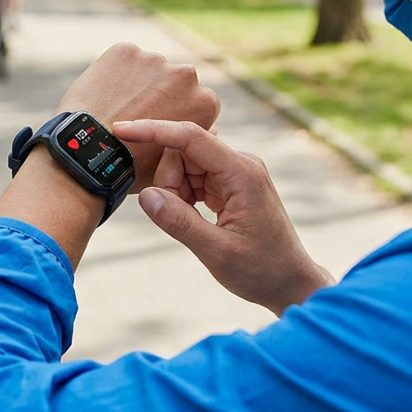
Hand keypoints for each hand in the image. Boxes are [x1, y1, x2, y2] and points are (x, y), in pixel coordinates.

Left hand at [57, 43, 219, 190]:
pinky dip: (113, 72)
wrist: (91, 152)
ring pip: (147, 69)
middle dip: (160, 93)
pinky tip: (103, 96)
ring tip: (116, 108)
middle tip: (136, 115)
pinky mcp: (125, 50)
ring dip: (137, 82)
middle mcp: (186, 75)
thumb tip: (211, 125)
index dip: (177, 112)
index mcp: (205, 101)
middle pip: (174, 81)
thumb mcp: (174, 160)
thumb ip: (193, 138)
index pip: (196, 100)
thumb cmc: (133, 166)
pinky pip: (121, 60)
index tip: (159, 123)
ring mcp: (155, 59)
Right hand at [112, 119, 332, 314]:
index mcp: (241, 173)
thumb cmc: (262, 270)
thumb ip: (179, 222)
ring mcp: (236, 173)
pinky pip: (195, 177)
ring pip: (185, 165)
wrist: (290, 282)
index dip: (153, 130)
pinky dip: (185, 197)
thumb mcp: (216, 252)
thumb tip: (147, 196)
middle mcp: (240, 164)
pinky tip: (195, 219)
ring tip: (192, 225)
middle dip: (169, 181)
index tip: (121, 129)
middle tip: (176, 217)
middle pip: (184, 152)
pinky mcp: (231, 184)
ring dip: (176, 192)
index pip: (190, 137)